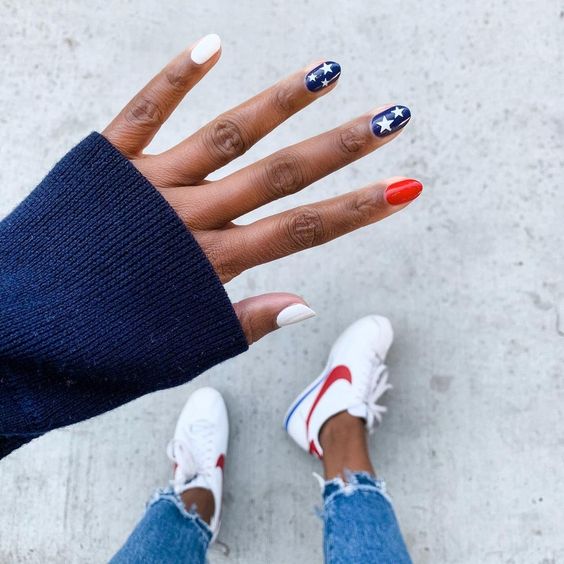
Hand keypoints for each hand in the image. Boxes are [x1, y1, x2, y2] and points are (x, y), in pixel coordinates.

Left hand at [103, 34, 421, 343]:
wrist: (14, 330)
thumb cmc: (97, 347)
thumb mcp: (178, 349)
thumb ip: (242, 322)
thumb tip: (306, 302)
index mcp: (210, 266)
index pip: (302, 231)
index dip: (358, 210)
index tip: (404, 187)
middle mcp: (189, 218)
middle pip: (280, 175)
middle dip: (342, 148)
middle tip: (390, 118)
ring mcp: (148, 186)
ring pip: (227, 135)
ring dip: (281, 102)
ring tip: (326, 72)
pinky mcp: (105, 165)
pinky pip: (144, 111)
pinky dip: (177, 77)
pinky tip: (213, 45)